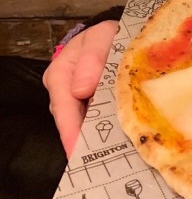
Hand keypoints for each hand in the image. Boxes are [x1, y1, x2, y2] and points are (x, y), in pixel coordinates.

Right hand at [42, 20, 118, 156]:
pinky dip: (109, 132)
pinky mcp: (95, 108)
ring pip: (87, 126)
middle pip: (73, 122)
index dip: (71, 131)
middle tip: (99, 164)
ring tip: (113, 159)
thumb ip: (92, 58)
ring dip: (99, 140)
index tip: (77, 151)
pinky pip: (100, 123)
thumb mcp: (101, 37)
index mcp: (61, 74)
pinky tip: (122, 143)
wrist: (118, 33)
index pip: (63, 108)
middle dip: (86, 142)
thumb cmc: (106, 35)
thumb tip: (81, 89)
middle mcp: (65, 92)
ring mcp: (79, 102)